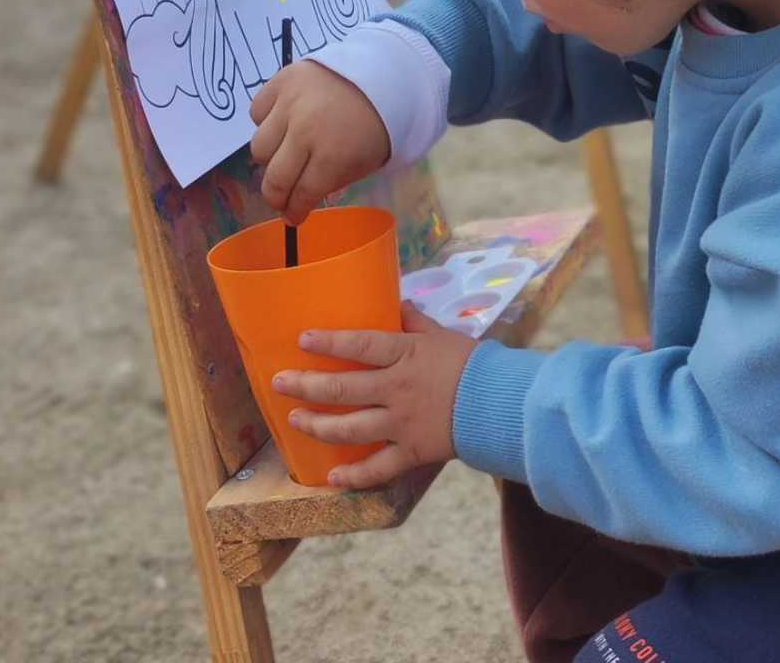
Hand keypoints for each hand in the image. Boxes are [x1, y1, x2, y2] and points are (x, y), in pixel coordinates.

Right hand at [250, 60, 389, 223]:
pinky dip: (266, 122)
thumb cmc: (375, 124)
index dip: (294, 212)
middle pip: (274, 178)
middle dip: (276, 197)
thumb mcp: (365, 162)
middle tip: (280, 199)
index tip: (292, 217)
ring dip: (269, 158)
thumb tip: (300, 202)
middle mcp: (305, 131)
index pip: (301, 195)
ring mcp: (289, 104)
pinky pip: (257, 112)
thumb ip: (333, 183)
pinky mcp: (280, 81)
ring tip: (284, 155)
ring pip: (258, 148)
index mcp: (333, 156)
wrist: (381, 73)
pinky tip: (282, 123)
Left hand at [272, 303, 477, 488]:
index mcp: (405, 355)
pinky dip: (353, 476)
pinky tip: (331, 477)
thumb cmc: (473, 364)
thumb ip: (417, 322)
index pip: (359, 344)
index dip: (329, 341)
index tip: (302, 339)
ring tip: (295, 420)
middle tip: (280, 382)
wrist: (500, 404)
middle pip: (343, 386)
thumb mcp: (444, 335)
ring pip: (350, 427)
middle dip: (307, 385)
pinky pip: (377, 468)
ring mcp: (401, 423)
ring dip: (318, 425)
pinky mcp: (411, 451)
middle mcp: (396, 388)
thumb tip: (398, 303)